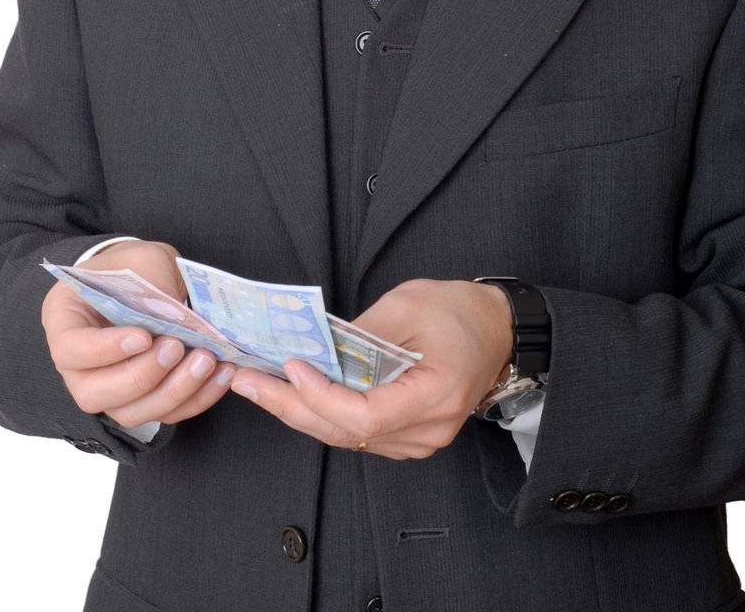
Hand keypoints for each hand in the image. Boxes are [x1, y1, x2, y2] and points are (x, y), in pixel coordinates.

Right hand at [41, 238, 235, 429]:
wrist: (145, 277)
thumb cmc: (134, 266)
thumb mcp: (142, 260)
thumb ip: (153, 287)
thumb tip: (178, 322)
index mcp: (65, 321)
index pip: (69, 350)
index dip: (103, 350)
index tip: (143, 336)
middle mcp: (78, 366)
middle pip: (93, 394)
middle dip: (141, 376)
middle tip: (176, 347)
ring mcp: (107, 388)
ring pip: (130, 413)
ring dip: (172, 392)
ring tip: (206, 361)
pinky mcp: (141, 400)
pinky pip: (163, 414)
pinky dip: (194, 399)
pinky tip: (220, 375)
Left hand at [227, 278, 513, 458]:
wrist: (497, 329)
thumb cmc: (458, 311)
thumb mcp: (408, 304)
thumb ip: (362, 333)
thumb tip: (314, 349)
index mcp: (435, 395)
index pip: (366, 414)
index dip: (322, 397)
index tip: (291, 369)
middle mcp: (428, 430)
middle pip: (347, 432)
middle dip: (290, 407)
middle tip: (247, 382)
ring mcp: (419, 440)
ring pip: (347, 437)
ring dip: (299, 412)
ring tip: (257, 386)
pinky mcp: (409, 435)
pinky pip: (358, 433)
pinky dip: (322, 415)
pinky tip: (292, 395)